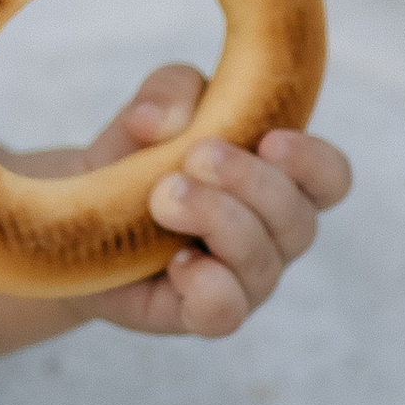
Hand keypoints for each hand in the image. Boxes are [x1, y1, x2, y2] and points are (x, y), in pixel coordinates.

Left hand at [55, 63, 350, 338]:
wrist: (75, 211)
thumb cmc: (134, 157)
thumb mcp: (152, 109)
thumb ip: (169, 92)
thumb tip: (163, 121)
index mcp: (276, 179)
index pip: (330, 178)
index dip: (313, 162)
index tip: (270, 140)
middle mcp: (271, 235)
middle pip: (298, 219)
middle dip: (250, 182)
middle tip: (197, 156)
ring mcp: (242, 279)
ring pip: (262, 261)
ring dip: (218, 219)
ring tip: (163, 197)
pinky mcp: (200, 313)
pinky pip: (225, 311)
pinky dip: (207, 284)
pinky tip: (175, 261)